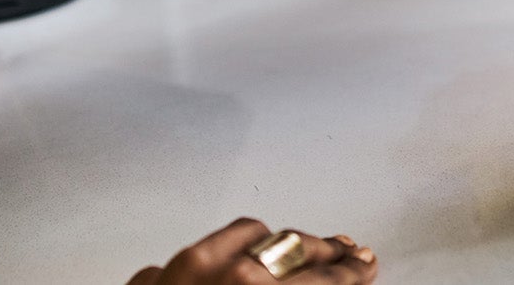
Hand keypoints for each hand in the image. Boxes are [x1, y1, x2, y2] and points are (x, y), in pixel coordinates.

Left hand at [127, 219, 376, 284]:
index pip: (321, 278)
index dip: (350, 272)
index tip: (365, 267)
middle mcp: (222, 275)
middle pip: (291, 246)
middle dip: (325, 249)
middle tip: (348, 250)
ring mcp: (180, 271)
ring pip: (247, 234)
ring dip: (280, 241)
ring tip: (301, 245)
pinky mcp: (147, 281)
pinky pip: (200, 249)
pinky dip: (227, 250)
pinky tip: (237, 254)